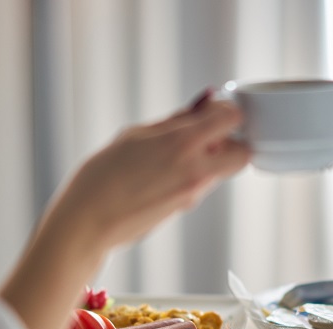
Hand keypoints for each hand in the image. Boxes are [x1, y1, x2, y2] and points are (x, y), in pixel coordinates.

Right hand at [46, 93, 249, 246]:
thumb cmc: (102, 176)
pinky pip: (204, 184)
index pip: (231, 118)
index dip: (224, 110)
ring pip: (224, 169)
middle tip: (207, 135)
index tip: (212, 109)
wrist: (89, 221)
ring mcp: (194, 192)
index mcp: (182, 142)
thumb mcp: (136, 134)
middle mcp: (196, 169)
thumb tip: (203, 103)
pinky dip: (194, 175)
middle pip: (243, 152)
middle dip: (232, 141)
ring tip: (174, 156)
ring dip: (212, 158)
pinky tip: (164, 174)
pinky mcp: (187, 207)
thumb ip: (175, 120)